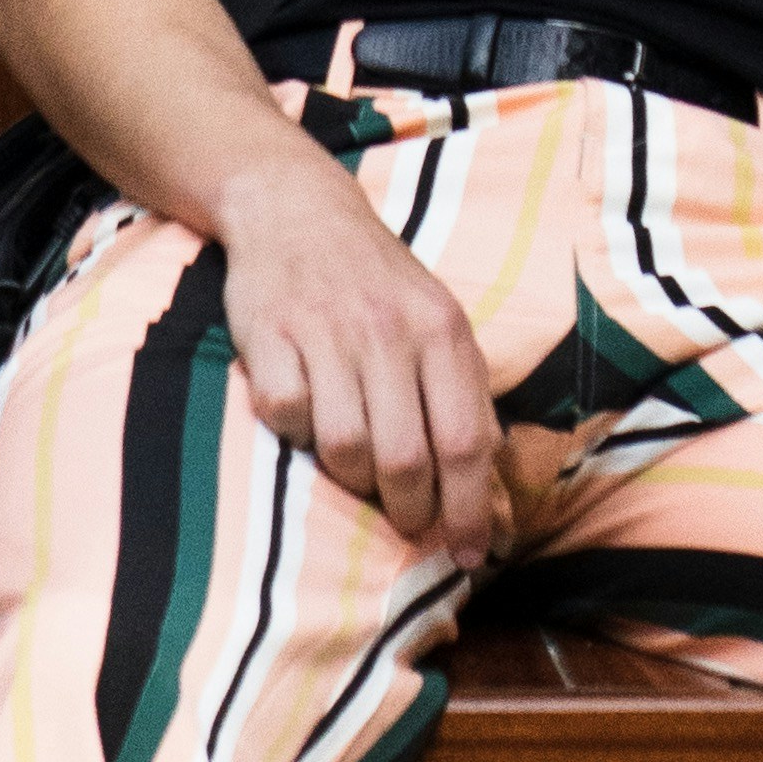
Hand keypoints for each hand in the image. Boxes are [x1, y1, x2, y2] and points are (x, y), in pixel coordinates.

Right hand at [214, 144, 498, 558]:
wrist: (296, 208)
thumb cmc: (378, 282)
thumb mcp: (439, 323)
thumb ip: (466, 400)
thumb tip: (494, 498)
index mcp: (441, 329)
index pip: (466, 442)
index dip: (470, 510)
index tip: (469, 554)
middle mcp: (386, 329)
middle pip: (404, 459)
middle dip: (409, 510)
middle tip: (406, 520)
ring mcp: (324, 331)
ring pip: (344, 448)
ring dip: (351, 478)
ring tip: (356, 467)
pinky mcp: (269, 334)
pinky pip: (287, 418)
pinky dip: (297, 435)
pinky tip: (308, 416)